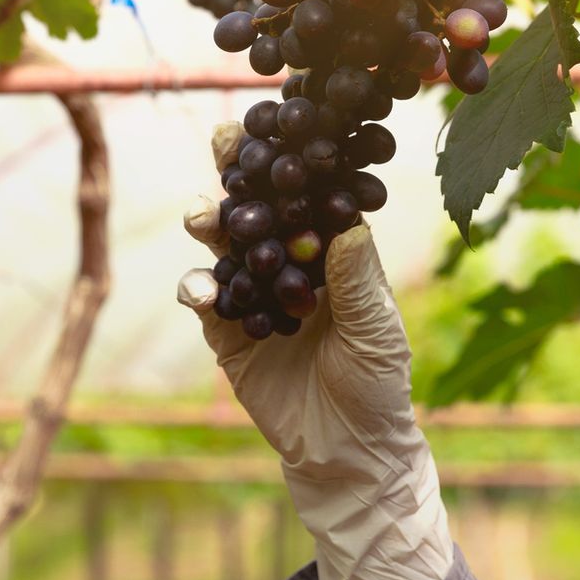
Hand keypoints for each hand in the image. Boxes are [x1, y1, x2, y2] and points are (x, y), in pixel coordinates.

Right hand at [178, 122, 452, 579]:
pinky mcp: (227, 335)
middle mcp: (290, 264)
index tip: (281, 124)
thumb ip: (357, 282)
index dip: (295, 162)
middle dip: (240, 175)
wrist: (349, 455)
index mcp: (332, 253)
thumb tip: (350, 223)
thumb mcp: (378, 332)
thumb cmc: (379, 386)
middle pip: (259, 209)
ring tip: (204, 218)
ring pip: (226, 247)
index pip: (310, 196)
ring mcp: (255, 296)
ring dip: (212, 225)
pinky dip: (200, 289)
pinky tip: (201, 288)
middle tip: (226, 144)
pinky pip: (207, 302)